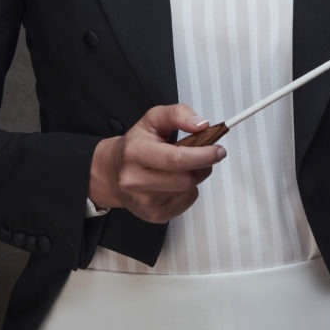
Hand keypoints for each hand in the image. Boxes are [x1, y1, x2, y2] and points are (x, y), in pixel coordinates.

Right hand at [89, 104, 225, 223]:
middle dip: (204, 166)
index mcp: (135, 153)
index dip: (202, 155)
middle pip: (185, 179)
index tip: (217, 149)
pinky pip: (186, 202)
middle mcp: (135, 180)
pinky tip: (176, 181)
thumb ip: (178, 114)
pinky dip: (189, 190)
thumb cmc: (135, 145)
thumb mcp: (152, 119)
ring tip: (187, 165)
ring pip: (188, 190)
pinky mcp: (153, 215)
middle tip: (209, 155)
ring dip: (196, 176)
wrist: (112, 172)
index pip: (176, 159)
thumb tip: (201, 124)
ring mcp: (144, 201)